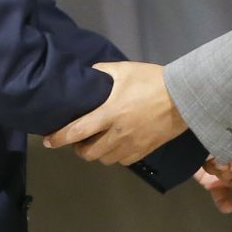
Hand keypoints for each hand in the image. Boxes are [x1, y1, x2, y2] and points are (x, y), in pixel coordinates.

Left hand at [42, 61, 186, 164]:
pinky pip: (122, 162)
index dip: (59, 138)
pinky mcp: (144, 151)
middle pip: (88, 153)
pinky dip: (116, 156)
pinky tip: (118, 145)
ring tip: (98, 142)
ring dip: (97, 153)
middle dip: (78, 148)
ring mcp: (131, 145)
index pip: (76, 131)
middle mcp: (117, 133)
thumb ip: (102, 72)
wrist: (183, 97)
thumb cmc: (151, 80)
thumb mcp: (124, 69)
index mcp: (109, 113)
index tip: (48, 141)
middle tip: (79, 139)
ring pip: (104, 160)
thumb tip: (88, 76)